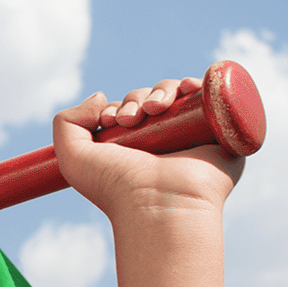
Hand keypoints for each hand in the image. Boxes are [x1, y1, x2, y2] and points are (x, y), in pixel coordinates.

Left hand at [52, 79, 244, 221]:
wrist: (158, 203)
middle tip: (131, 118)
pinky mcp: (221, 133)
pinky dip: (201, 84)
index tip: (110, 120)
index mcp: (136, 149)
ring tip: (155, 109)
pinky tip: (188, 88)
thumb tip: (100, 96)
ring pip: (180, 94)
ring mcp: (195, 137)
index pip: (132, 109)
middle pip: (154, 98)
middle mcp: (166, 143)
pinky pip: (213, 96)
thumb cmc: (114, 187)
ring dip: (164, 90)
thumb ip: (66, 122)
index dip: (120, 106)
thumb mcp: (72, 157)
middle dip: (139, 98)